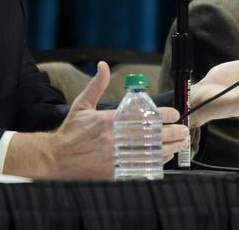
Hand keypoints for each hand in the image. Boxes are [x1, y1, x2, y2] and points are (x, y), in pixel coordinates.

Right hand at [7, 61, 188, 179]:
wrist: (55, 159)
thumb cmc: (70, 133)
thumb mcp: (82, 105)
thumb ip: (96, 85)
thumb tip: (103, 65)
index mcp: (108, 121)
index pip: (142, 116)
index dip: (163, 115)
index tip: (174, 115)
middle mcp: (113, 139)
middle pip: (151, 136)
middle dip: (172, 133)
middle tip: (183, 130)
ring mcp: (115, 158)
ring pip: (150, 153)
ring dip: (169, 148)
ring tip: (180, 143)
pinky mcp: (114, 173)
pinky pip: (141, 168)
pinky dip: (156, 162)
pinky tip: (164, 157)